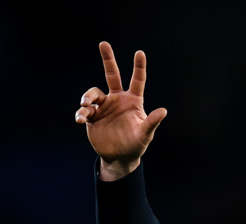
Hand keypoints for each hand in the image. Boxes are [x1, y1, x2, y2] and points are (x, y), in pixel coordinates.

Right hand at [75, 41, 167, 180]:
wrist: (120, 157)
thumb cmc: (136, 145)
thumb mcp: (145, 134)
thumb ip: (152, 122)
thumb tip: (164, 111)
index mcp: (133, 101)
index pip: (137, 81)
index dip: (138, 67)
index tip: (140, 52)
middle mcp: (117, 100)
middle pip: (112, 75)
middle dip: (108, 59)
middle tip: (104, 43)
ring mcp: (104, 107)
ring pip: (93, 93)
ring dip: (88, 97)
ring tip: (87, 105)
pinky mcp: (93, 117)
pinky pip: (84, 110)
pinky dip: (81, 113)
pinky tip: (81, 119)